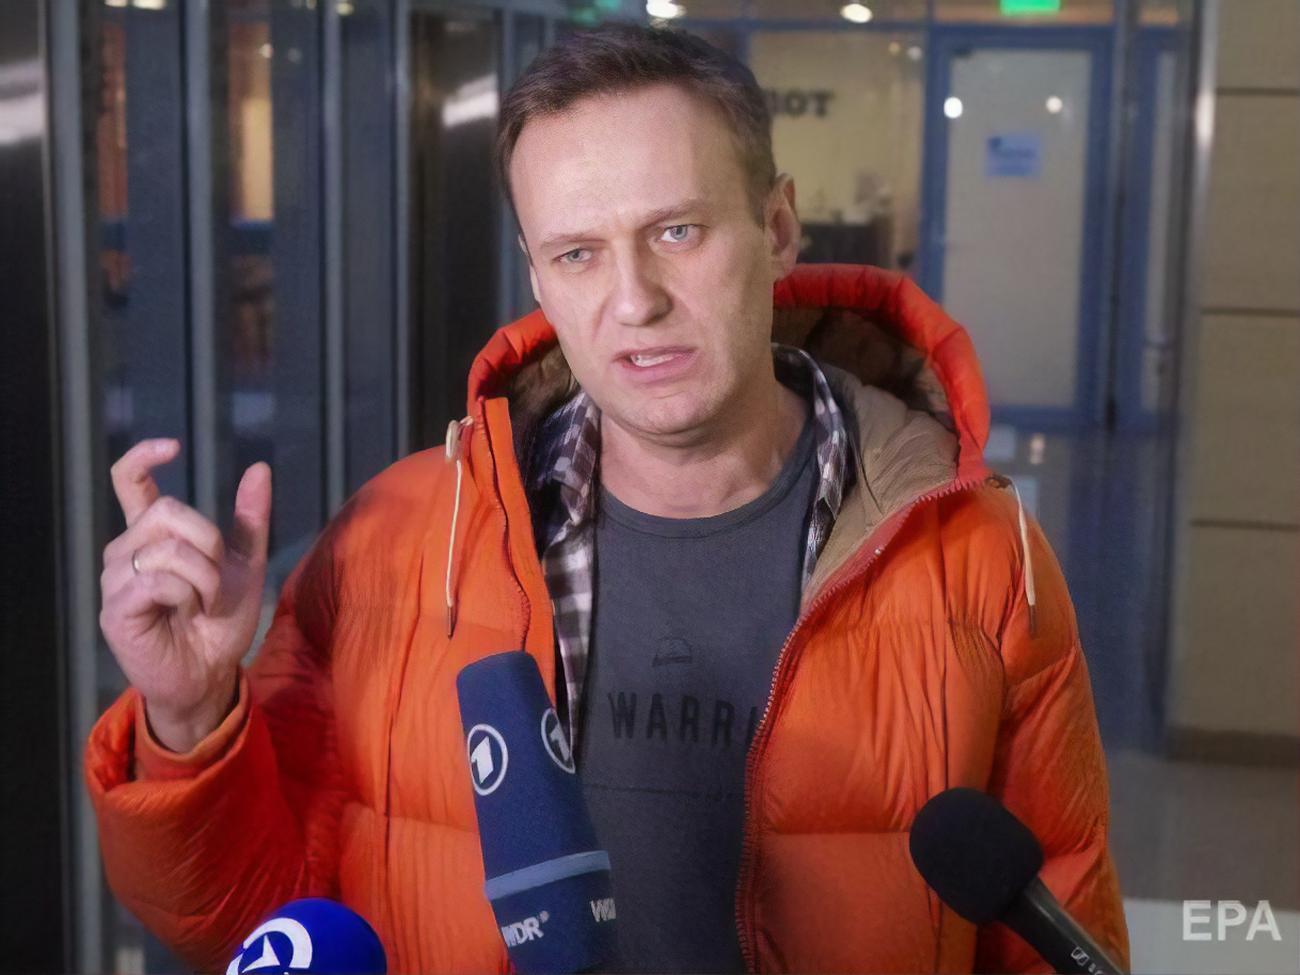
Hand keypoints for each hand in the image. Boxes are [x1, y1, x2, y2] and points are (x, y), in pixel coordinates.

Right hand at [99, 439, 271, 751]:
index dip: (143, 457)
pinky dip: (188, 595)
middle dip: (209, 542)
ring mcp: (115, 579)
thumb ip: (250, 518)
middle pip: (167, 510)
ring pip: (168, 548)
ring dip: (204, 576)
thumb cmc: (221, 621)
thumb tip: (259, 468)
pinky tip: (186, 614)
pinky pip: (160, 580)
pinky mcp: (116, 609)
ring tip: (202, 603)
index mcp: (151, 535)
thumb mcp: (246, 563)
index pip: (128, 481)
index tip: (172, 446)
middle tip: (216, 579)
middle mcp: (126, 550)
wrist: (212, 672)